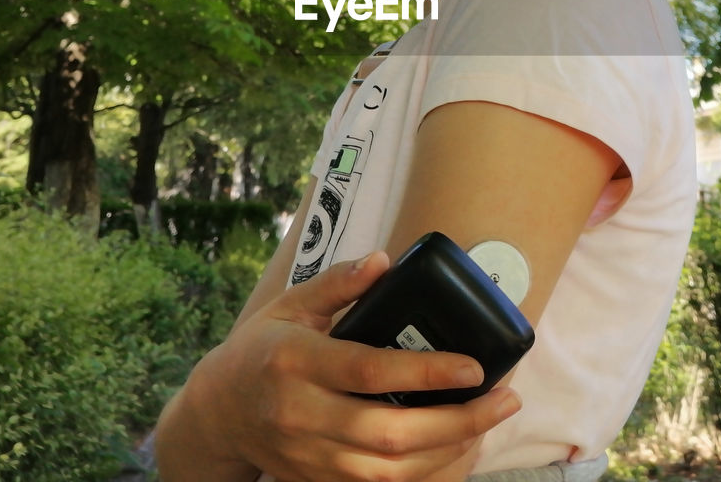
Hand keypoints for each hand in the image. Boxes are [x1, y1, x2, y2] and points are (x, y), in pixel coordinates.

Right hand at [169, 251, 521, 481]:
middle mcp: (301, 414)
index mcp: (295, 362)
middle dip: (456, 422)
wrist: (217, 412)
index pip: (369, 372)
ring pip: (388, 471)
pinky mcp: (317, 480)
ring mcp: (308, 456)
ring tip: (488, 422)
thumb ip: (338, 283)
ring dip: (448, 452)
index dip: (425, 373)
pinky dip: (422, 474)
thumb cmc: (262, 348)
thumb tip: (385, 260)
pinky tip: (455, 449)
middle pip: (388, 434)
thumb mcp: (291, 305)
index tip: (474, 366)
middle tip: (503, 399)